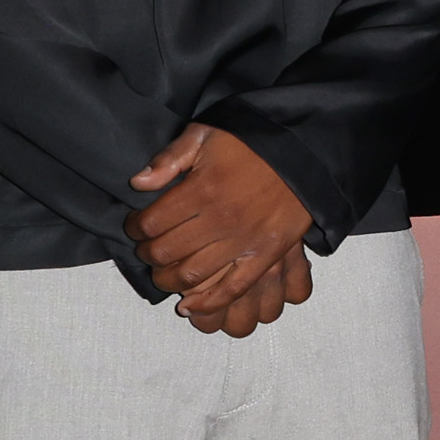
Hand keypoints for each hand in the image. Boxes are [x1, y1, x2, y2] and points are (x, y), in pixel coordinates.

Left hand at [129, 126, 312, 329]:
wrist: (305, 150)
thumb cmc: (253, 141)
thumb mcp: (206, 134)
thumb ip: (170, 158)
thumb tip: (138, 183)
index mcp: (201, 190)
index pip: (150, 223)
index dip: (134, 228)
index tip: (134, 226)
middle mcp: (219, 220)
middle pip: (166, 252)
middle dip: (148, 254)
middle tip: (147, 249)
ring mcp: (244, 242)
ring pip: (191, 275)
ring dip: (169, 279)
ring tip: (165, 271)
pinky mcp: (266, 255)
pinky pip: (233, 288)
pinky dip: (208, 303)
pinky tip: (189, 306)